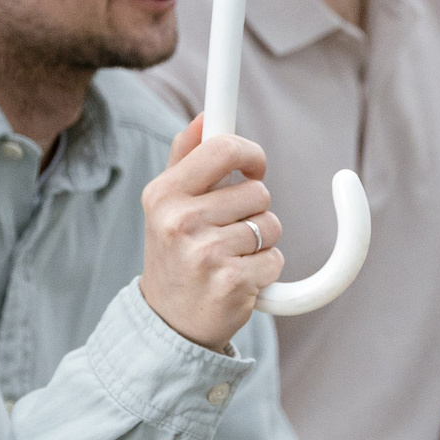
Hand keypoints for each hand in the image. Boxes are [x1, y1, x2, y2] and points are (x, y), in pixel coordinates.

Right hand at [139, 119, 286, 350]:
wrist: (168, 324)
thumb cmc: (174, 255)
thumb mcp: (166, 205)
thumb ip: (184, 158)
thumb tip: (205, 116)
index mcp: (164, 194)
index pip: (223, 148)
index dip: (250, 153)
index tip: (255, 165)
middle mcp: (180, 220)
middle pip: (257, 190)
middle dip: (254, 208)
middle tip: (228, 230)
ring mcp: (206, 252)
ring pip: (270, 225)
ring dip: (261, 242)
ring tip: (230, 258)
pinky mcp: (232, 282)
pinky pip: (275, 259)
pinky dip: (266, 271)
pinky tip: (238, 281)